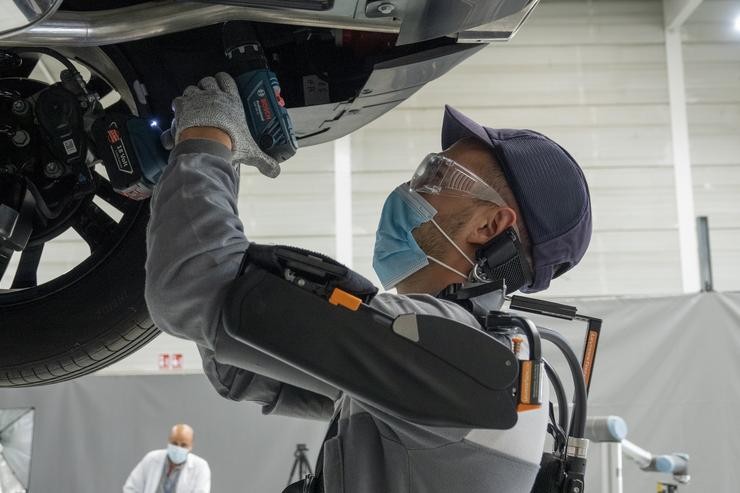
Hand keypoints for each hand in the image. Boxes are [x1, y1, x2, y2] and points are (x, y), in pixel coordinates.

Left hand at [161, 72, 279, 177]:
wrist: (206, 144)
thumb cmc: (228, 143)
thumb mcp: (250, 152)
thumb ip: (263, 161)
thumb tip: (275, 171)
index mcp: (232, 101)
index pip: (227, 80)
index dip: (223, 80)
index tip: (221, 86)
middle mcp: (214, 96)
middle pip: (208, 81)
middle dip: (206, 87)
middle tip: (207, 99)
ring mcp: (197, 99)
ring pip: (192, 88)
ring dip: (192, 96)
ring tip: (194, 108)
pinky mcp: (183, 105)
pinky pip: (178, 100)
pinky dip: (178, 106)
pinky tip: (181, 114)